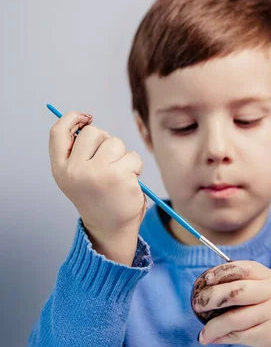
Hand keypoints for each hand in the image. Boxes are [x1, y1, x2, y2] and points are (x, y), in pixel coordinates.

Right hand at [49, 111, 145, 262]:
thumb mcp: (76, 176)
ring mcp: (99, 173)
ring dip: (122, 156)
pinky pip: (133, 157)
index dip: (72, 118)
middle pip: (93, 132)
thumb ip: (76, 152)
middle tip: (106, 164)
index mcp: (61, 169)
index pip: (58, 132)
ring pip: (116, 143)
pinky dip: (135, 167)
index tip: (86, 117)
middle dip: (104, 142)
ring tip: (118, 177)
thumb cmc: (96, 197)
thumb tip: (86, 120)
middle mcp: (76, 171)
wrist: (110, 229)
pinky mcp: (121, 177)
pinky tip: (128, 184)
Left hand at [193, 261, 270, 346]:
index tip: (204, 280)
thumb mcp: (268, 292)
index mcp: (269, 276)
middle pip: (235, 291)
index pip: (242, 267)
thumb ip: (243, 288)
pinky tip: (213, 340)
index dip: (220, 272)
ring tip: (203, 334)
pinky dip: (223, 338)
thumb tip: (204, 291)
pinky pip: (240, 335)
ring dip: (213, 327)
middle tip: (196, 305)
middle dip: (211, 298)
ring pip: (235, 318)